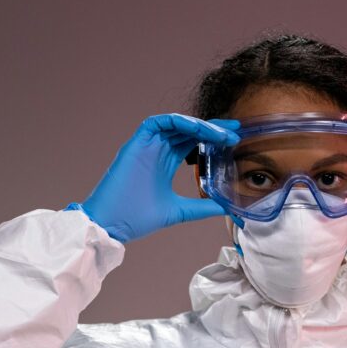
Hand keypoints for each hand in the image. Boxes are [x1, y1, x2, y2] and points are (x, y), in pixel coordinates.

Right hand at [66, 113, 239, 242]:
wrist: (112, 225)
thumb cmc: (137, 219)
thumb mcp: (180, 211)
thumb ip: (203, 207)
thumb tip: (227, 209)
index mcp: (164, 163)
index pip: (192, 143)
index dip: (212, 138)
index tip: (234, 139)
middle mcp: (155, 151)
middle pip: (187, 131)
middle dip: (212, 129)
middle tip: (234, 132)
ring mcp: (145, 146)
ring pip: (176, 125)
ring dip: (199, 126)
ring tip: (220, 134)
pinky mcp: (134, 145)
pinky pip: (156, 123)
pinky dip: (177, 122)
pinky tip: (197, 129)